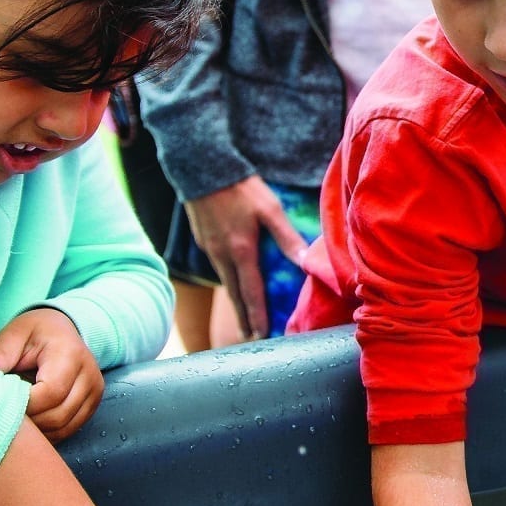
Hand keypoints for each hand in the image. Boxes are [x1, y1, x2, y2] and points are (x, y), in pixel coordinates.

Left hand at [0, 307, 101, 440]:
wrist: (61, 330)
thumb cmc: (34, 333)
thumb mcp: (14, 334)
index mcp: (70, 354)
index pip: (50, 393)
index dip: (24, 405)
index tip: (0, 403)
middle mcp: (89, 375)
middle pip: (58, 415)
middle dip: (28, 421)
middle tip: (2, 415)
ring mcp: (94, 392)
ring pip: (63, 427)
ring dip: (36, 430)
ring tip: (14, 418)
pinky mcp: (92, 405)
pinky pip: (68, 430)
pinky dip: (46, 432)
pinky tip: (29, 423)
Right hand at [185, 176, 309, 339]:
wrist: (202, 170)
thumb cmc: (241, 188)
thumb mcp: (269, 209)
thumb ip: (286, 236)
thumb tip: (303, 261)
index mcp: (241, 251)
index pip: (250, 292)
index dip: (256, 315)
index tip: (261, 335)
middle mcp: (222, 256)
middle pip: (234, 294)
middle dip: (243, 317)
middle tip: (250, 336)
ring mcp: (209, 249)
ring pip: (224, 282)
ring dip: (235, 301)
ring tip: (243, 315)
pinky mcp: (203, 240)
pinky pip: (218, 267)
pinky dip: (227, 281)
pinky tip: (234, 281)